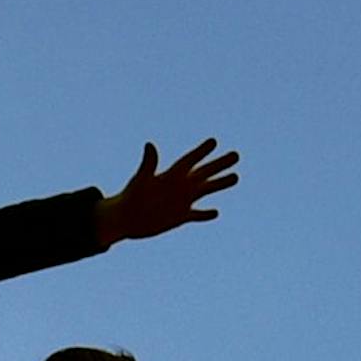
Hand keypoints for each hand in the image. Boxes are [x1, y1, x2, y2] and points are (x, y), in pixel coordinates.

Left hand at [95, 138, 238, 247]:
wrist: (125, 219)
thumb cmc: (130, 197)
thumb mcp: (140, 180)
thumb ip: (148, 163)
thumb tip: (149, 145)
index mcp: (171, 176)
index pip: (190, 161)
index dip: (201, 151)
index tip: (214, 141)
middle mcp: (179, 187)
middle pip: (204, 172)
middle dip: (219, 164)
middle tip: (236, 155)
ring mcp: (181, 202)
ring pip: (205, 190)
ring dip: (220, 184)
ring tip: (236, 177)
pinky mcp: (179, 217)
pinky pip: (196, 215)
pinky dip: (206, 214)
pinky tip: (216, 212)